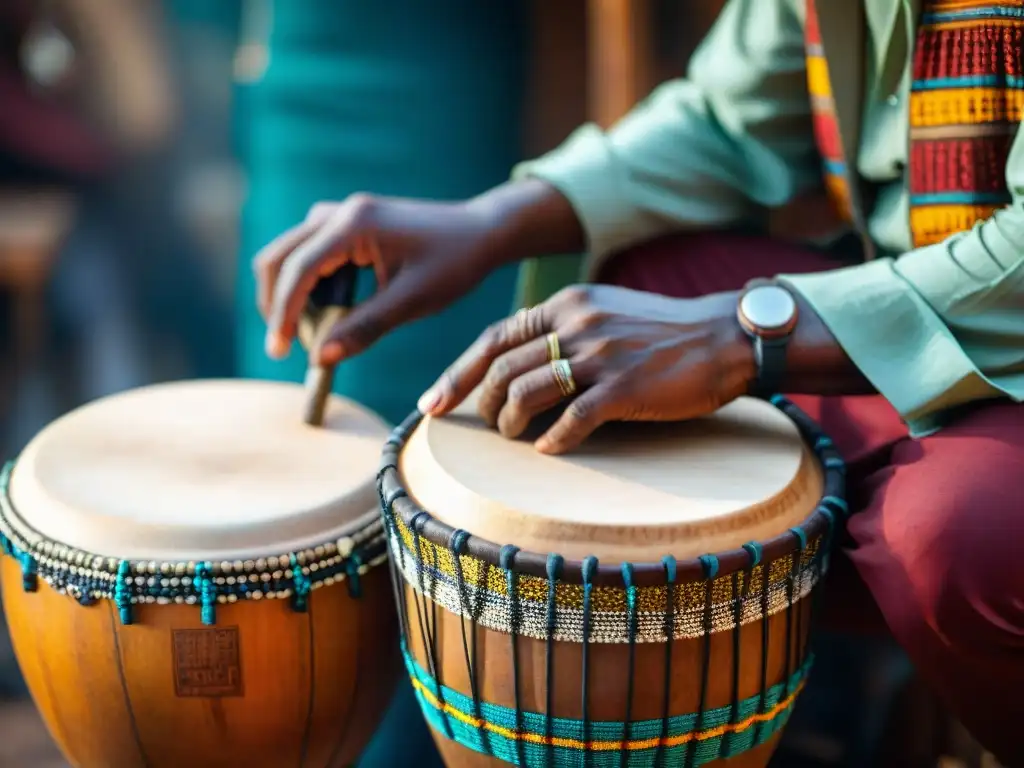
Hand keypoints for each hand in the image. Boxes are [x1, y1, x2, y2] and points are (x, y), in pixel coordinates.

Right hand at [253, 180, 583, 365]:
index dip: (283, 314)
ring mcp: (343, 214)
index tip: (278, 352)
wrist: (482, 233)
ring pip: (289, 253)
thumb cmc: (454, 264)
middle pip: (279, 256)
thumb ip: (364, 328)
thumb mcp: (412, 302)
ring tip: (309, 335)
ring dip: (289, 293)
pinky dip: (306, 283)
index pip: (298, 270)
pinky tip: (325, 314)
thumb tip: (318, 357)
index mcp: (354, 224)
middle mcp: (340, 212)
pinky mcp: (349, 224)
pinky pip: (309, 252)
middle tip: (285, 347)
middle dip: (275, 303)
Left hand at [418, 284, 756, 453]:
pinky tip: (549, 449)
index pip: (494, 338)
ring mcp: (600, 356)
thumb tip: (513, 362)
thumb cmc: (661, 332)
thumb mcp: (603, 311)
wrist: (723, 337)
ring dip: (509, 423)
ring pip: (525, 395)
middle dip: (479, 403)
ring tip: (513, 437)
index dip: (457, 373)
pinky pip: (570, 420)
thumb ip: (560, 328)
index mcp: (567, 304)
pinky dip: (552, 440)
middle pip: (501, 370)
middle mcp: (577, 324)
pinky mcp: (623, 389)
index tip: (432, 403)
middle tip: (482, 426)